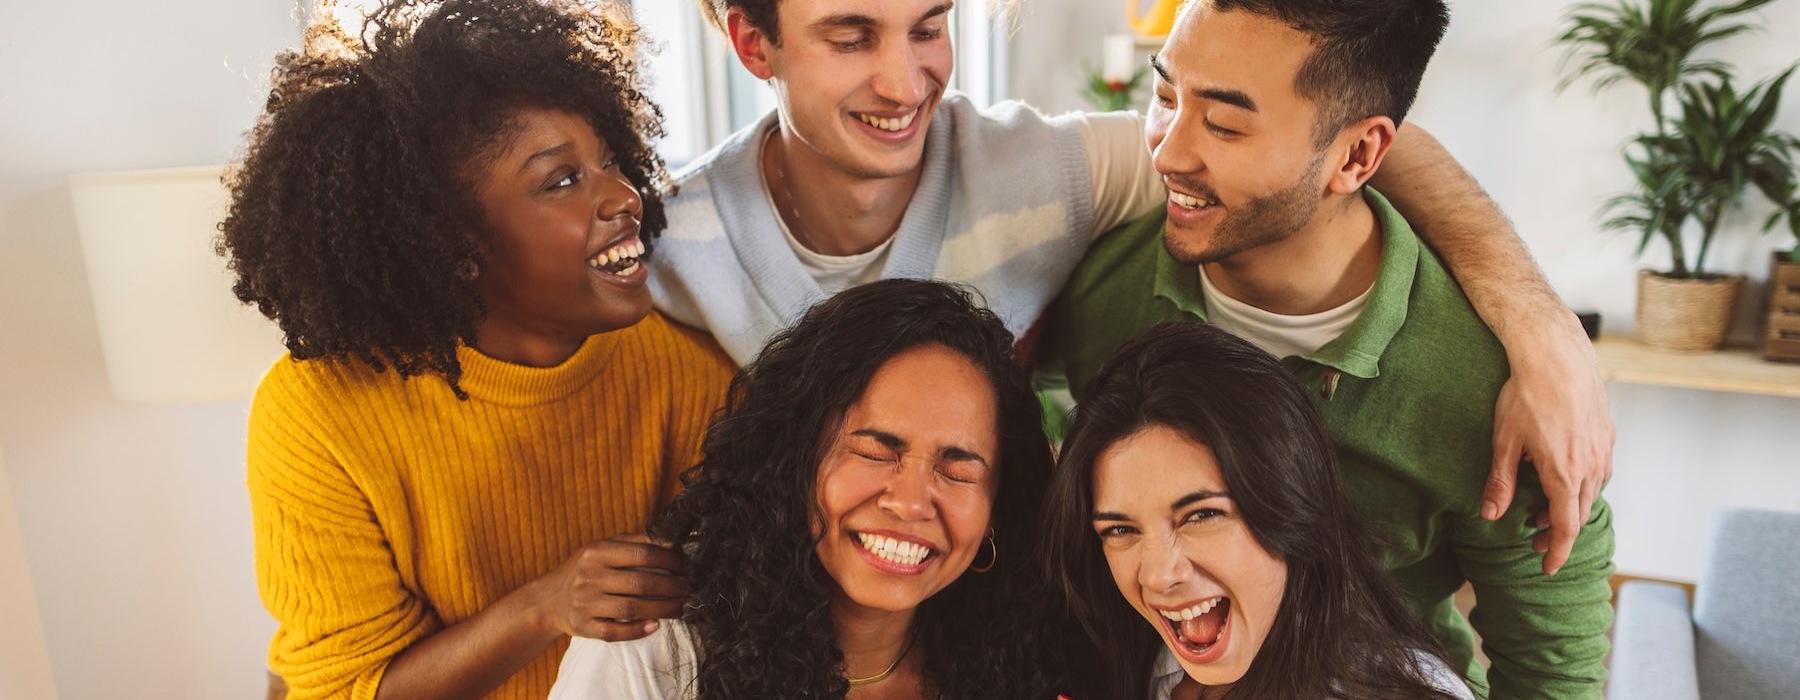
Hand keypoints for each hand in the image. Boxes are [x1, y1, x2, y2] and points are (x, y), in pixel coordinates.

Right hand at [526, 533, 688, 640]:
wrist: (548, 599)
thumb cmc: (585, 569)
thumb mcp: (603, 547)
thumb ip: (635, 542)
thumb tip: (672, 541)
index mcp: (596, 552)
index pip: (643, 554)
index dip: (671, 561)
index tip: (687, 567)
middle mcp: (589, 576)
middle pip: (641, 583)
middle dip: (673, 587)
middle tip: (690, 589)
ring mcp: (585, 603)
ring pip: (632, 608)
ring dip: (663, 609)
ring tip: (682, 607)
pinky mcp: (583, 627)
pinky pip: (615, 632)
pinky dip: (637, 630)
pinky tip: (655, 625)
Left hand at [1485, 314, 1614, 575]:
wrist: (1558, 355)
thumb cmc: (1527, 396)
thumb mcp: (1504, 442)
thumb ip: (1500, 482)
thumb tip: (1491, 515)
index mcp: (1565, 474)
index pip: (1566, 527)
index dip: (1556, 551)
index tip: (1547, 568)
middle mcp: (1592, 466)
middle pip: (1580, 513)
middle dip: (1558, 532)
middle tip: (1534, 540)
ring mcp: (1604, 449)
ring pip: (1593, 492)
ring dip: (1570, 507)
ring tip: (1543, 509)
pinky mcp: (1607, 433)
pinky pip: (1600, 470)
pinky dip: (1583, 484)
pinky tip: (1564, 477)